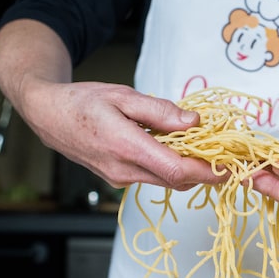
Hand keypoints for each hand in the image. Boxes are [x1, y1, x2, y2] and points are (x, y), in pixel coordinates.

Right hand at [0, 19, 226, 191]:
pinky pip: (153, 178)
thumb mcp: (123, 96)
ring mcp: (119, 179)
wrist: (47, 116)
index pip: (176, 169)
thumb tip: (196, 122)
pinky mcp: (118, 180)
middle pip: (176, 180)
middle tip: (227, 157)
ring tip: (205, 149)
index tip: (231, 167)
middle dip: (204, 172)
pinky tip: (176, 150)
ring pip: (166, 181)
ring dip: (188, 170)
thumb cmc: (82, 101)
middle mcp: (123, 171)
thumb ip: (161, 111)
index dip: (207, 171)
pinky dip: (170, 168)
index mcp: (125, 147)